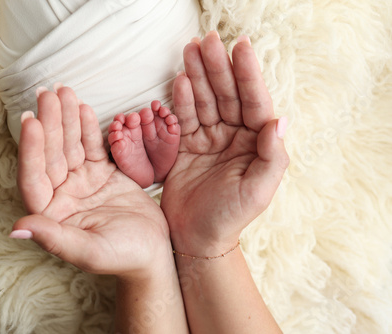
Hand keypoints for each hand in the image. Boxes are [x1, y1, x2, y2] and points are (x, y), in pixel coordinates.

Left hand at [12, 87, 169, 278]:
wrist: (153, 250)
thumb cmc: (124, 257)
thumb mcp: (90, 251)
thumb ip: (54, 239)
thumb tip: (16, 229)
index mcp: (51, 215)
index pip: (34, 178)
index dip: (31, 150)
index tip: (32, 122)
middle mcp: (61, 195)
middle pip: (50, 155)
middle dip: (50, 123)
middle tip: (48, 94)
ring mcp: (80, 181)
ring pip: (69, 145)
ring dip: (66, 118)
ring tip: (63, 91)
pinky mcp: (99, 172)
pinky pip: (90, 146)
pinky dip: (87, 127)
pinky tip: (82, 106)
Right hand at [161, 33, 288, 254]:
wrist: (196, 238)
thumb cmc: (231, 217)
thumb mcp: (258, 191)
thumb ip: (273, 157)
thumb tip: (280, 121)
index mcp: (256, 144)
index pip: (254, 102)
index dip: (248, 74)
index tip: (240, 47)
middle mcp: (234, 136)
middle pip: (227, 95)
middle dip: (218, 67)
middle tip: (207, 40)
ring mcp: (210, 139)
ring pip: (205, 101)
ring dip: (199, 75)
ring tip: (191, 50)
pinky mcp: (187, 145)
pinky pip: (185, 118)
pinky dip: (182, 99)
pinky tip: (181, 79)